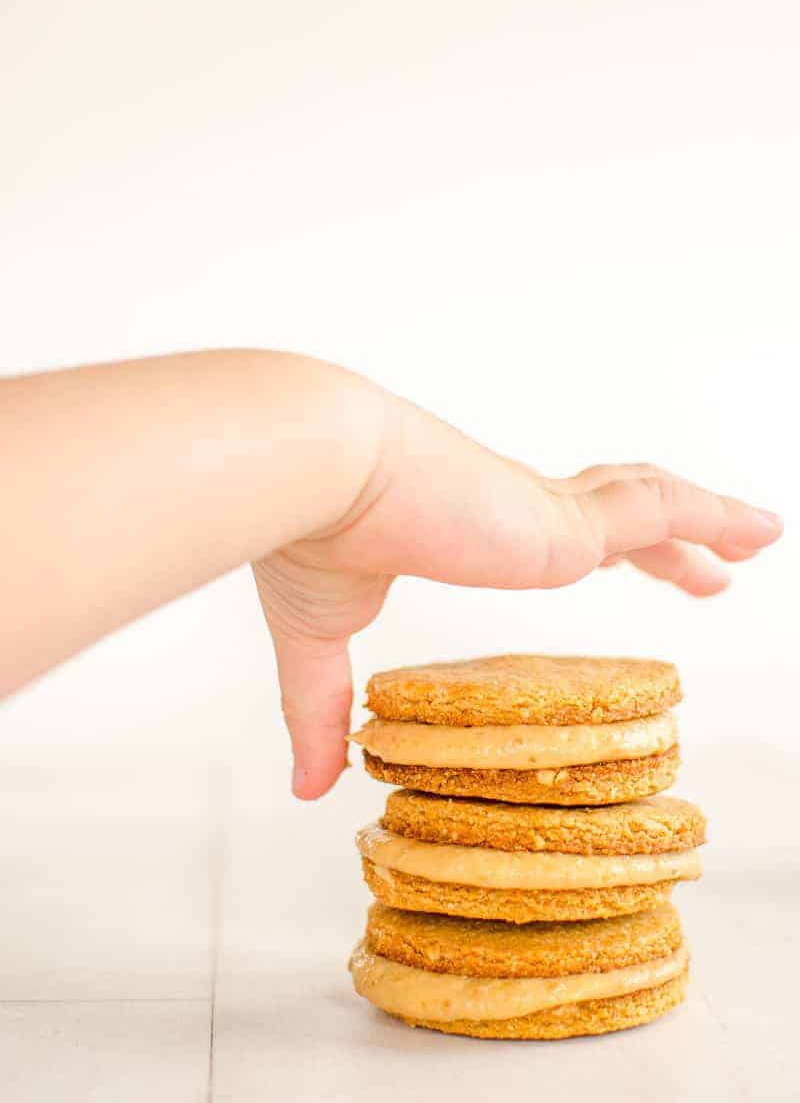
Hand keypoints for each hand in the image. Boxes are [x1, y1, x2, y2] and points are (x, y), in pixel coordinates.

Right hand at [254, 392, 781, 798]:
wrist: (318, 472)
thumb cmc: (311, 534)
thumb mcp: (319, 635)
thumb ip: (322, 710)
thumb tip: (307, 789)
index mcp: (469, 525)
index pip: (554, 530)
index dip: (598, 545)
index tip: (621, 560)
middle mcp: (516, 511)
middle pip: (616, 517)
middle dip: (664, 544)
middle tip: (707, 567)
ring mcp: (545, 514)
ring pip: (649, 507)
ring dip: (703, 523)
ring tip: (753, 540)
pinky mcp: (565, 524)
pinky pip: (663, 512)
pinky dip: (715, 515)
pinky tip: (760, 531)